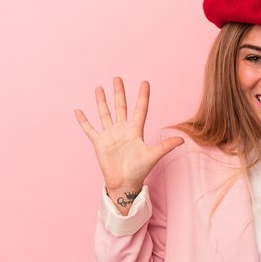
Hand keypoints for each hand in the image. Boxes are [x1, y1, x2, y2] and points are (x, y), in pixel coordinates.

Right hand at [74, 77, 182, 202]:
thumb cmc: (139, 170)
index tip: (145, 82)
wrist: (125, 183)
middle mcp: (123, 130)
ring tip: (99, 88)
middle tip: (117, 78)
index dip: (142, 96)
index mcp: (136, 130)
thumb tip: (182, 140)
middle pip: (121, 107)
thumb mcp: (153, 156)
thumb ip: (165, 146)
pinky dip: (83, 121)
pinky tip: (78, 110)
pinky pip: (90, 129)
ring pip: (105, 114)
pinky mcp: (99, 143)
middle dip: (119, 93)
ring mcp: (110, 135)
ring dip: (101, 102)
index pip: (140, 109)